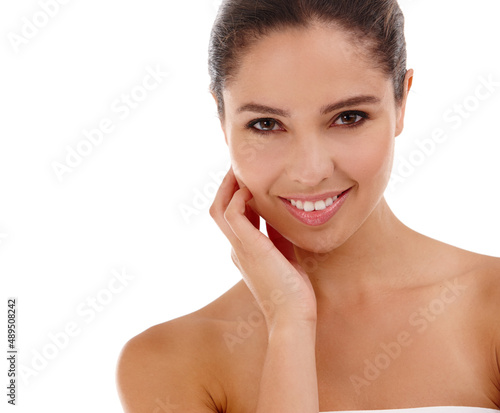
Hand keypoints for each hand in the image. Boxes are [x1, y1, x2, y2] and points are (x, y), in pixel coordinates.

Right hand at [209, 167, 316, 328]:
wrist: (293, 316)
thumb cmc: (294, 292)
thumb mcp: (287, 257)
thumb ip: (280, 237)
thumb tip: (282, 216)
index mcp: (245, 250)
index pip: (235, 216)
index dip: (239, 195)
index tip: (251, 178)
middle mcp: (237, 247)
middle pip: (220, 208)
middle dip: (228, 185)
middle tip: (240, 166)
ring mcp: (239, 248)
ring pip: (219, 208)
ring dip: (228, 185)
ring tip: (240, 169)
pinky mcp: (248, 247)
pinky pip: (232, 214)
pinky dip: (237, 197)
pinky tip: (251, 189)